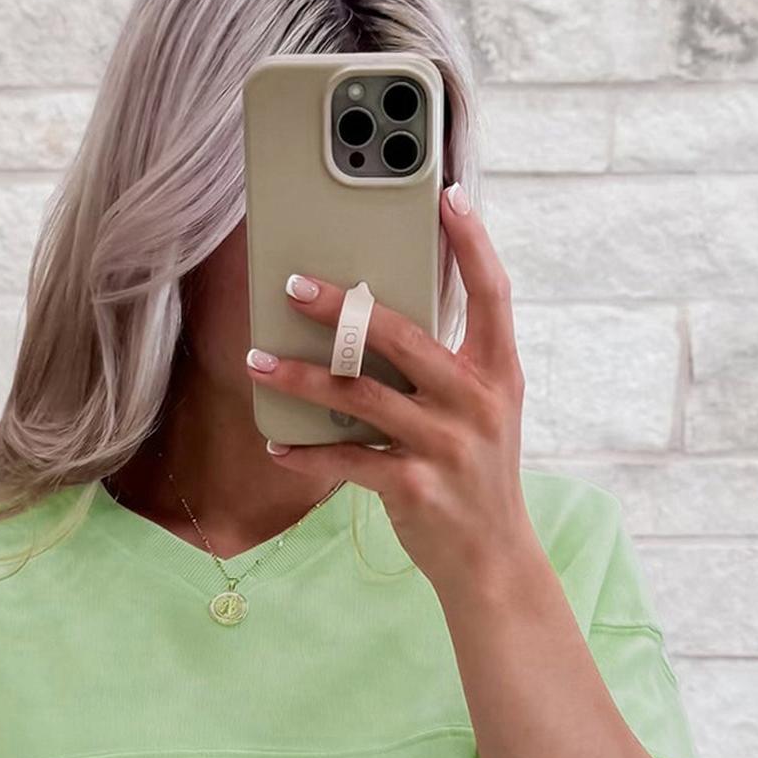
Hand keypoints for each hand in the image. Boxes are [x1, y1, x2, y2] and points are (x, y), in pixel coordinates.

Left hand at [244, 182, 540, 593]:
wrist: (492, 560)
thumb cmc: (477, 477)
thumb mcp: (484, 414)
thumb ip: (449, 367)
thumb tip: (380, 320)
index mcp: (499, 374)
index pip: (494, 293)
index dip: (473, 243)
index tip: (450, 197)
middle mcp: (476, 403)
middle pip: (403, 336)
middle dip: (343, 308)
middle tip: (294, 285)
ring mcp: (446, 446)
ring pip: (361, 397)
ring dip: (301, 377)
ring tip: (258, 361)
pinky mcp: (414, 487)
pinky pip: (346, 460)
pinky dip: (305, 453)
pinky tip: (276, 443)